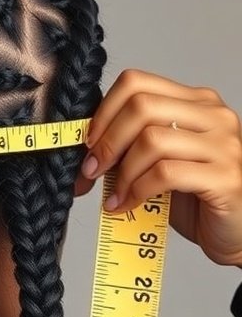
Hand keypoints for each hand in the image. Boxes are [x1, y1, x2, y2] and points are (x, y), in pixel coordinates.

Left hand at [73, 69, 241, 266]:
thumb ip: (135, 145)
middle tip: (93, 169)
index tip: (90, 142)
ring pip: (151, 140)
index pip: (137, 82)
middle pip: (141, 106)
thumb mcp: (163, 162)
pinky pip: (165, 173)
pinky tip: (127, 205)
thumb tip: (88, 145)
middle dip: (108, 141)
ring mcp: (223, 145)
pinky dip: (137, 191)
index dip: (104, 111)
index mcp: (196, 102)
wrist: (238, 234)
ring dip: (122, 171)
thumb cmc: (198, 199)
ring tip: (115, 194)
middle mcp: (213, 116)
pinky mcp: (225, 177)